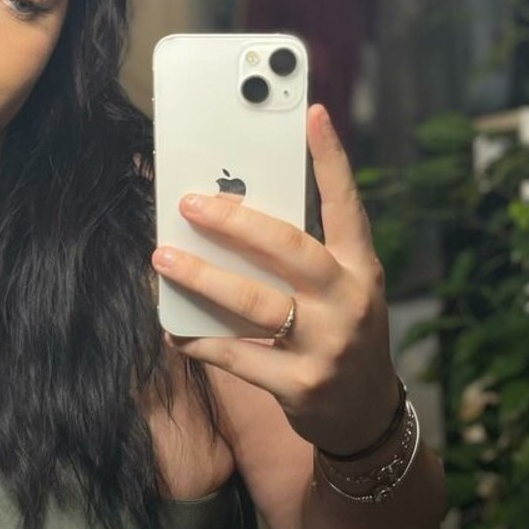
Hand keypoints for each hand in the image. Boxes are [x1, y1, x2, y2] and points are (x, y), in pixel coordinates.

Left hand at [152, 104, 398, 454]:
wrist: (365, 415)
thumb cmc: (342, 335)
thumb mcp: (343, 290)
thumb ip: (304, 257)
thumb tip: (233, 215)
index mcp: (362, 268)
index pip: (347, 204)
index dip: (331, 158)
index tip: (313, 113)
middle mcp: (349, 301)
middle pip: (287, 249)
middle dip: (233, 221)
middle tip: (189, 203)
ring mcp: (326, 345)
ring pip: (254, 301)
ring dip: (202, 277)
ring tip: (163, 258)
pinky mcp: (299, 384)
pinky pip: (237, 356)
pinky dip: (200, 340)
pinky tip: (174, 326)